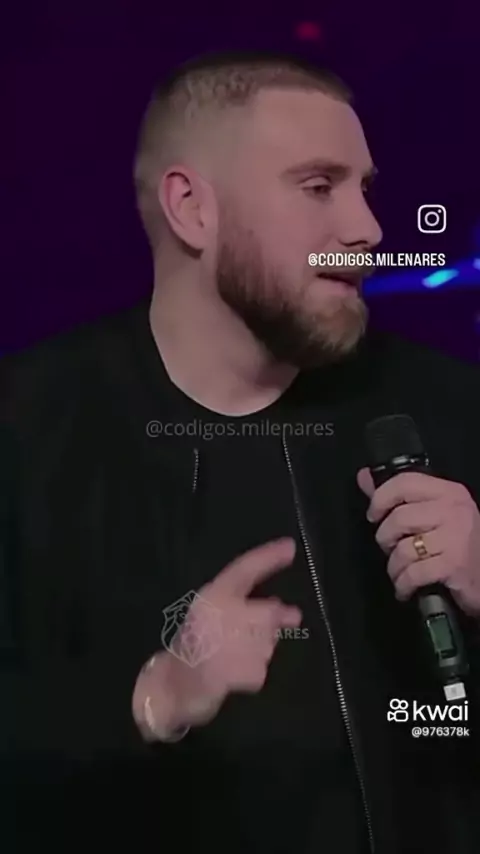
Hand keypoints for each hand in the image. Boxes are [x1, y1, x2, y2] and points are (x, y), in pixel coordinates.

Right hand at [134, 538, 300, 734]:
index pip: (244, 569)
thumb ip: (247, 607)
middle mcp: (220, 614)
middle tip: (253, 633)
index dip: (268, 557)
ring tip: (232, 655)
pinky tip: (233, 673)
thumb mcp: (212, 614)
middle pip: (269, 612)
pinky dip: (252, 674)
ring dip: (259, 650)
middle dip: (270, 625)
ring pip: (268, 643)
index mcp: (211, 596)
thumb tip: (291, 612)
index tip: (290, 546)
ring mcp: (228, 644)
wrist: (173, 684)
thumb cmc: (194, 644)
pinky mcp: (236, 672)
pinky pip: (260, 670)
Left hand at [357, 468, 479, 615]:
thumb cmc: (460, 546)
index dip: (380, 498)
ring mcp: (456, 537)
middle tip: (391, 549)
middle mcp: (454, 510)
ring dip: (394, 566)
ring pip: (404, 548)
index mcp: (449, 492)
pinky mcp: (455, 564)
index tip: (373, 515)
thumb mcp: (435, 514)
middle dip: (385, 539)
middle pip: (399, 518)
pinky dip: (403, 584)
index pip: (405, 482)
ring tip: (400, 572)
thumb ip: (397, 496)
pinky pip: (413, 573)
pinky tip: (406, 588)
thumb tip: (364, 477)